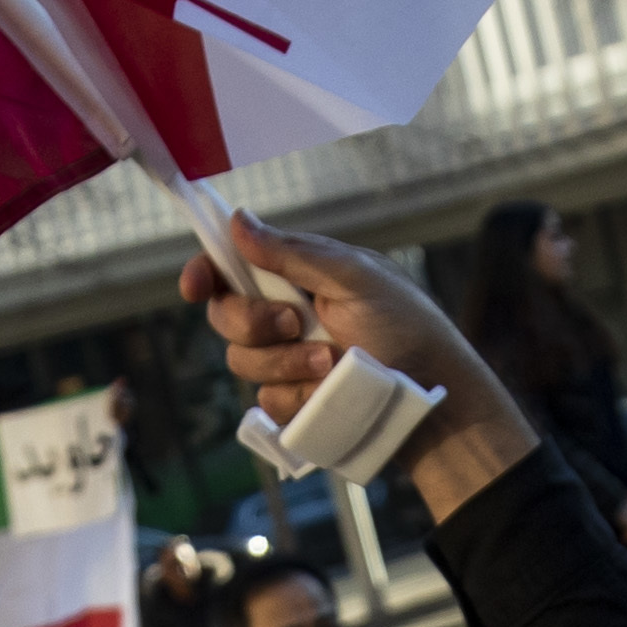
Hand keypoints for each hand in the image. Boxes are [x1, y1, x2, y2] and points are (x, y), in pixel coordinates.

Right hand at [176, 212, 534, 518]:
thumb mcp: (355, 278)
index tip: (196, 285)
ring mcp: (288, 363)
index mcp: (298, 276)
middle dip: (255, 320)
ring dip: (287, 362)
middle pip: (225, 316)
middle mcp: (286, 316)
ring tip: (333, 363)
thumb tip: (238, 220)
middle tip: (297, 321)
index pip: (233, 267)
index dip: (205, 272)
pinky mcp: (294, 405)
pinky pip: (266, 403)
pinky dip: (297, 397)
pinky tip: (329, 393)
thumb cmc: (406, 327)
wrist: (429, 398)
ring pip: (242, 362)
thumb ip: (294, 252)